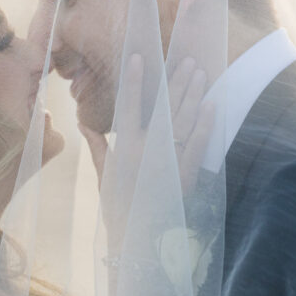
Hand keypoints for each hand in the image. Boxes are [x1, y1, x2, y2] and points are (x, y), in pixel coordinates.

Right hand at [79, 55, 213, 248]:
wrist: (139, 239)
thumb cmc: (118, 206)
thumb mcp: (104, 175)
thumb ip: (97, 146)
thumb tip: (83, 124)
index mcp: (125, 147)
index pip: (130, 105)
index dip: (135, 80)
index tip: (138, 56)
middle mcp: (147, 150)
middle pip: (164, 107)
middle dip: (176, 81)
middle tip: (187, 60)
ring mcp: (168, 161)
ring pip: (183, 120)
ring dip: (192, 95)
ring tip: (200, 73)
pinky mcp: (186, 174)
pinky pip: (197, 144)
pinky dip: (205, 124)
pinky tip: (211, 105)